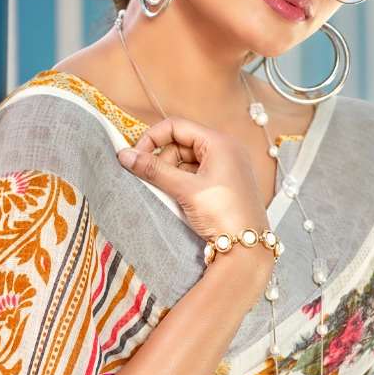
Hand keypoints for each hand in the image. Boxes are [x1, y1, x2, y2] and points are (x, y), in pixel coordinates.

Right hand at [116, 115, 269, 243]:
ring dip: (170, 174)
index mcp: (220, 142)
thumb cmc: (224, 214)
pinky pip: (196, 176)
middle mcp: (226, 150)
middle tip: (150, 181)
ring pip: (187, 162)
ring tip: (165, 193)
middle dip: (161, 160)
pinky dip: (182, 184)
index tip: (136, 158)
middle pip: (181, 143)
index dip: (152, 139)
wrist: (248, 248)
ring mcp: (227, 168)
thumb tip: (125, 155)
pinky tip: (177, 200)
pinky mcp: (225, 185)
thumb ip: (154, 170)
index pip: (176, 126)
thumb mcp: (185, 189)